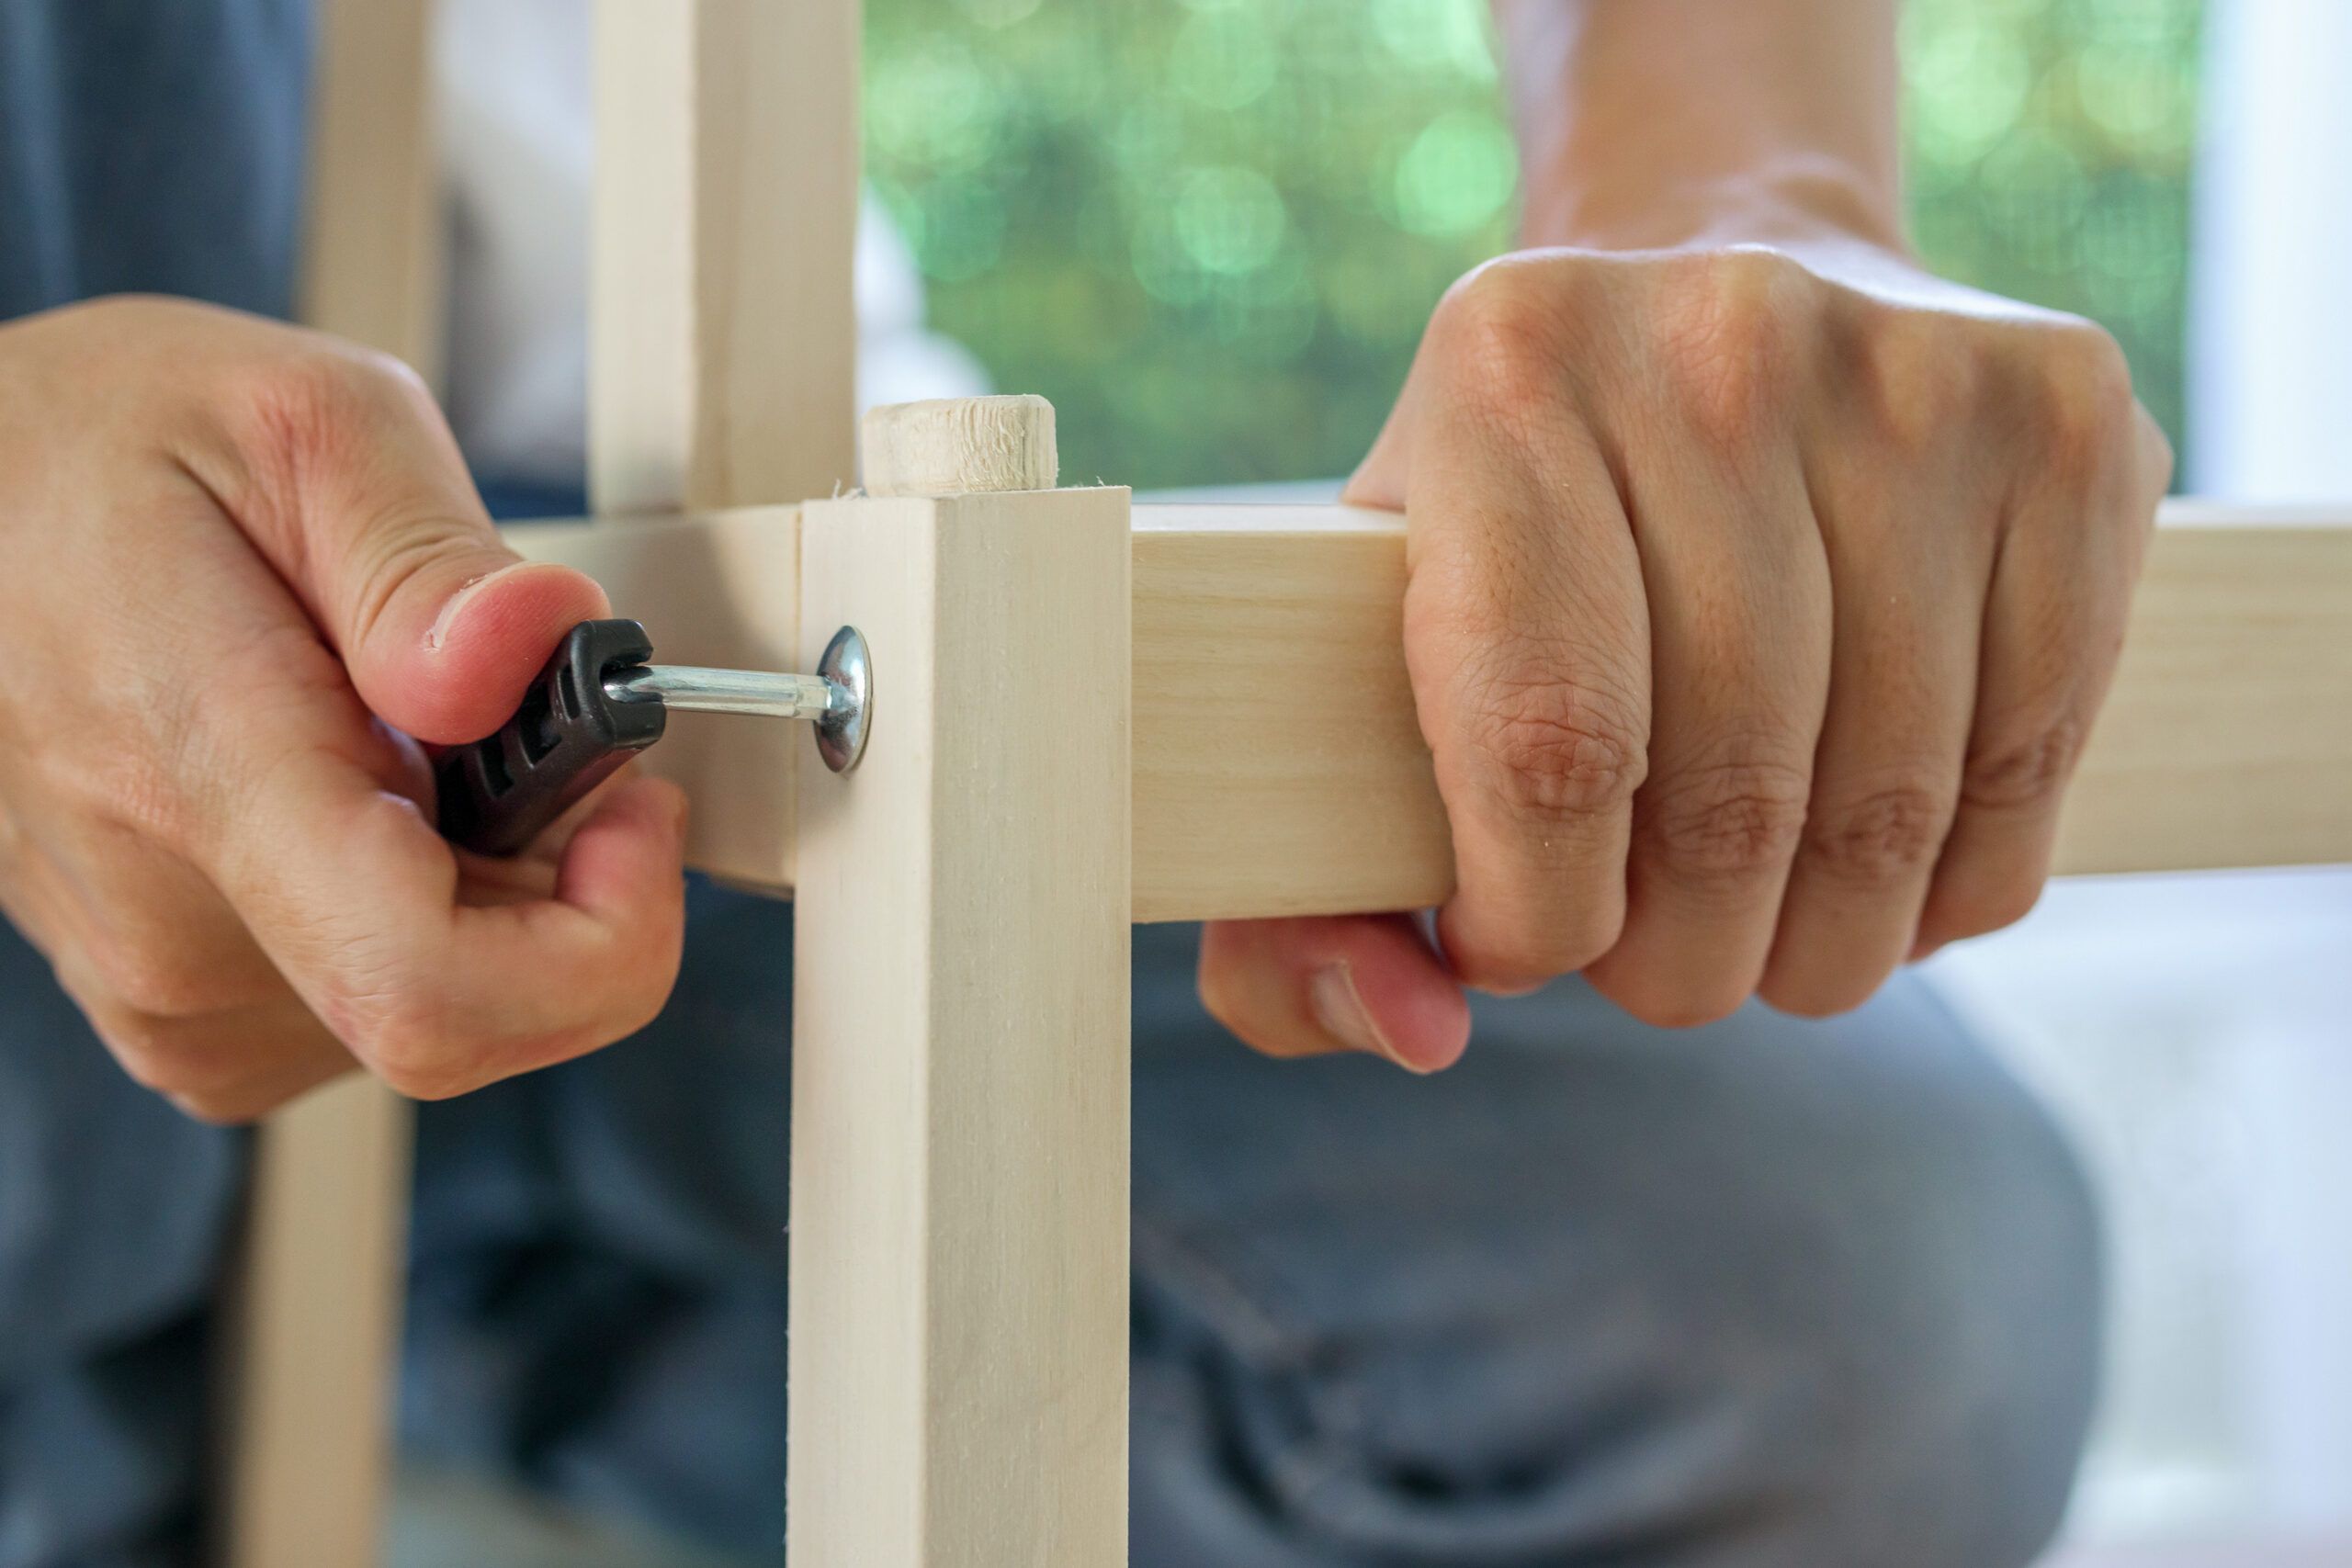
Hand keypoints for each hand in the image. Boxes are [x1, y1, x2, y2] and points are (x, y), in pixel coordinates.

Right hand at [0, 297, 686, 1121]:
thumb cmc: (107, 446)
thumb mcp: (302, 421)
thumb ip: (431, 558)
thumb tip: (536, 651)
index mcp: (207, 783)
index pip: (434, 989)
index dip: (601, 934)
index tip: (631, 811)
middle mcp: (174, 937)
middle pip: (479, 1011)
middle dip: (567, 882)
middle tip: (531, 726)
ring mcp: (164, 993)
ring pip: (441, 1015)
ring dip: (495, 889)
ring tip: (414, 733)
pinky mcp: (177, 1013)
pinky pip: (374, 1011)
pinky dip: (429, 914)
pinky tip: (372, 794)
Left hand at [1199, 241, 2170, 1067]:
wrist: (1721, 251)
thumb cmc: (1517, 506)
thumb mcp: (1361, 630)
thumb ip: (1308, 869)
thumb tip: (1419, 1028)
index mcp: (1506, 376)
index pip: (1547, 743)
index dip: (1540, 915)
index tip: (1517, 945)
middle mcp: (1720, 343)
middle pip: (1731, 795)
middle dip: (1684, 960)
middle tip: (1655, 964)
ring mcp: (1915, 372)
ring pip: (1892, 802)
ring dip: (1824, 944)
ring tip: (1765, 936)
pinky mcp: (2064, 421)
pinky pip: (2030, 753)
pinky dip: (1958, 879)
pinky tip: (1891, 879)